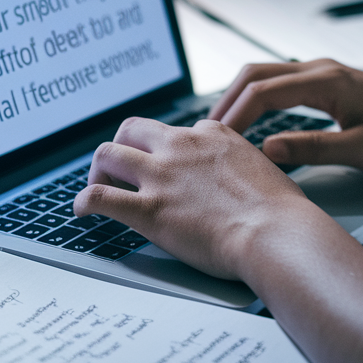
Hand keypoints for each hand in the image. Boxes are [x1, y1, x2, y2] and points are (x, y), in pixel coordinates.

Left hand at [72, 116, 332, 280]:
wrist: (276, 233)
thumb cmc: (281, 212)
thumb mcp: (266, 171)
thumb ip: (245, 168)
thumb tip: (245, 181)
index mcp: (213, 135)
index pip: (179, 131)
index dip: (171, 148)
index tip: (171, 165)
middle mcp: (182, 148)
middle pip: (133, 129)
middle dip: (122, 145)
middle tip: (122, 168)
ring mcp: (162, 177)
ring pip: (108, 154)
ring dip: (98, 169)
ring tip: (98, 184)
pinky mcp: (148, 210)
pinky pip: (100, 197)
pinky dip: (83, 201)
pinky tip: (81, 210)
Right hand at [208, 59, 362, 175]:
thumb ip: (314, 149)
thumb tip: (267, 150)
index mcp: (328, 81)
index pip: (263, 91)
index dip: (235, 116)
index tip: (216, 143)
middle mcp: (321, 70)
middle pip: (255, 74)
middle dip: (226, 103)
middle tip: (204, 136)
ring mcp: (324, 74)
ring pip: (265, 77)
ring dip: (239, 100)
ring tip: (219, 132)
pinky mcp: (327, 85)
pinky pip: (280, 86)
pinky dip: (257, 101)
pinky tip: (249, 126)